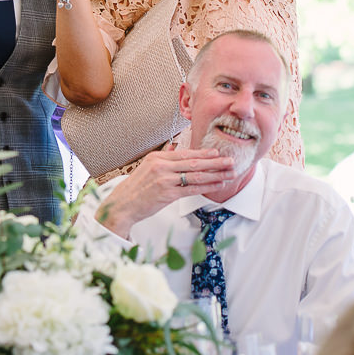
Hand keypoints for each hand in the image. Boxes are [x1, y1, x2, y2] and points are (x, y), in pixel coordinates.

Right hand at [94, 145, 235, 237]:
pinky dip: (207, 186)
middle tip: (230, 160)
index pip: (185, 153)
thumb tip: (174, 149)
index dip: (203, 153)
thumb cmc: (135, 188)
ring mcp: (165, 180)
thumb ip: (163, 159)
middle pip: (194, 162)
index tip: (216, 152)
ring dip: (215, 174)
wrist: (123, 205)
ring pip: (196, 175)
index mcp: (157, 158)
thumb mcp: (146, 167)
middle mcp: (161, 166)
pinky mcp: (167, 194)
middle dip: (215, 161)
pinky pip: (192, 189)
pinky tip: (217, 185)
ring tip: (229, 173)